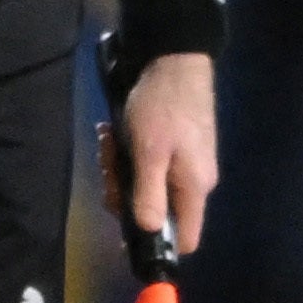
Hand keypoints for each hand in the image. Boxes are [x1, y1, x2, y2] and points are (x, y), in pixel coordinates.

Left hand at [110, 52, 216, 256]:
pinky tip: (113, 133)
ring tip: (108, 141)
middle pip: (157, 212)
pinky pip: (146, 165)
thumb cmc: (162, 106)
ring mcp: (183, 162)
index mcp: (194, 188)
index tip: (124, 235)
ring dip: (120, 169)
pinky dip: (127, 154)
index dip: (157, 245)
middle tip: (107, 168)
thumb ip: (148, 194)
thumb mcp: (149, 152)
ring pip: (146, 186)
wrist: (173, 56)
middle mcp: (193, 181)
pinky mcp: (172, 145)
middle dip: (125, 195)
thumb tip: (146, 232)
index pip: (187, 239)